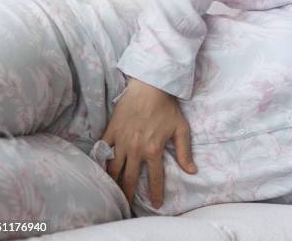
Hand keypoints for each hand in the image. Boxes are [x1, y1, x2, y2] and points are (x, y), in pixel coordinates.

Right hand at [101, 77, 196, 207]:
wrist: (150, 86)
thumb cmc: (167, 107)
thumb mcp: (181, 129)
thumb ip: (185, 152)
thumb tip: (192, 171)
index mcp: (153, 150)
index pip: (154, 178)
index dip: (155, 194)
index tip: (156, 204)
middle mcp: (135, 149)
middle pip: (129, 178)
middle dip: (128, 194)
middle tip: (126, 205)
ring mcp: (121, 141)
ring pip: (113, 168)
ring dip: (113, 181)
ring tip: (112, 191)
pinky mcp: (111, 131)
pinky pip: (102, 150)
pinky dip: (100, 161)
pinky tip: (99, 170)